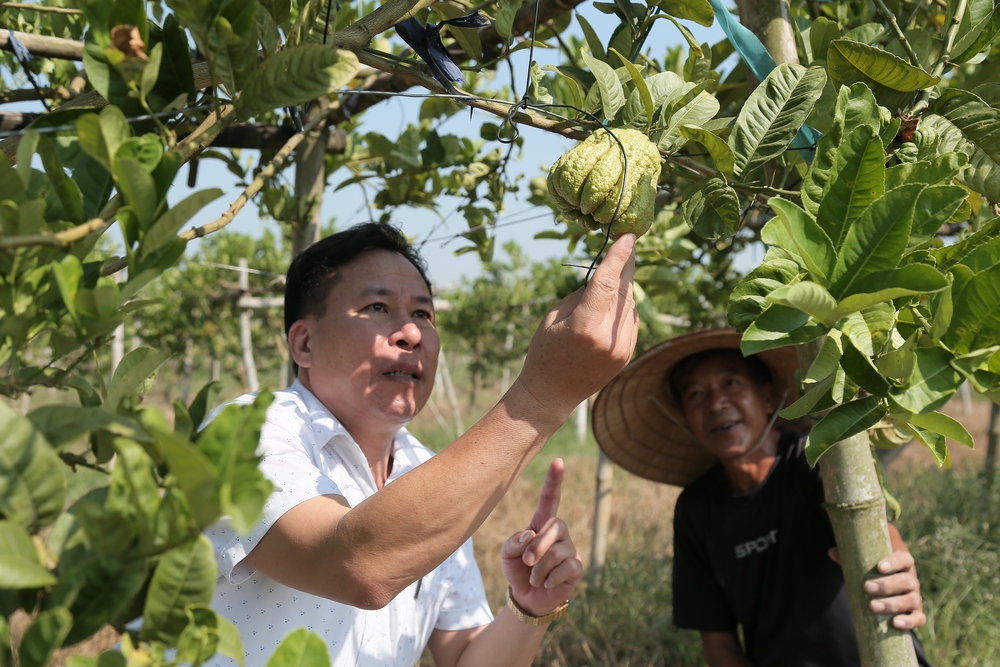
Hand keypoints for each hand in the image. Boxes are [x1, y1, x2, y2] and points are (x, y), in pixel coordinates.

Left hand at [501, 459, 581, 616]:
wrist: (527, 598)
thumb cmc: (517, 570)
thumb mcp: (507, 554)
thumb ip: (514, 541)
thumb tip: (530, 535)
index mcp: (541, 523)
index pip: (550, 498)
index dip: (554, 481)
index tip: (558, 461)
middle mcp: (559, 532)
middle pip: (554, 526)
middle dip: (537, 547)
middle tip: (526, 562)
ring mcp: (570, 549)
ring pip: (558, 550)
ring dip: (540, 568)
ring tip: (535, 578)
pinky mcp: (577, 567)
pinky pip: (567, 567)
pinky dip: (550, 578)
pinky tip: (547, 583)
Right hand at [514, 234, 638, 421]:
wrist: (552, 393)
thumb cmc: (545, 350)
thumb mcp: (555, 315)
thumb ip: (583, 294)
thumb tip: (606, 275)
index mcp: (585, 324)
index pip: (607, 282)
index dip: (619, 256)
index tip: (628, 237)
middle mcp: (608, 337)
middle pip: (624, 290)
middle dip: (626, 267)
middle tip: (628, 246)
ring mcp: (622, 348)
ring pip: (631, 305)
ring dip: (623, 290)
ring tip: (606, 289)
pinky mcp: (627, 355)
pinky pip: (632, 321)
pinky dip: (624, 309)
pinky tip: (609, 310)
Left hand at [829, 548, 925, 628]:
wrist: (887, 583)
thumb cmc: (872, 569)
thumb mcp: (864, 561)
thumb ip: (850, 556)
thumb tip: (831, 552)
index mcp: (903, 563)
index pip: (904, 559)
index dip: (894, 562)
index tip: (879, 567)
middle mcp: (911, 579)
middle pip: (907, 581)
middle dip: (887, 585)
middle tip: (867, 587)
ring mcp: (914, 597)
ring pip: (912, 600)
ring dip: (893, 604)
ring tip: (872, 606)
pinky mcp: (914, 613)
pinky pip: (919, 618)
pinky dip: (910, 621)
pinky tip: (896, 623)